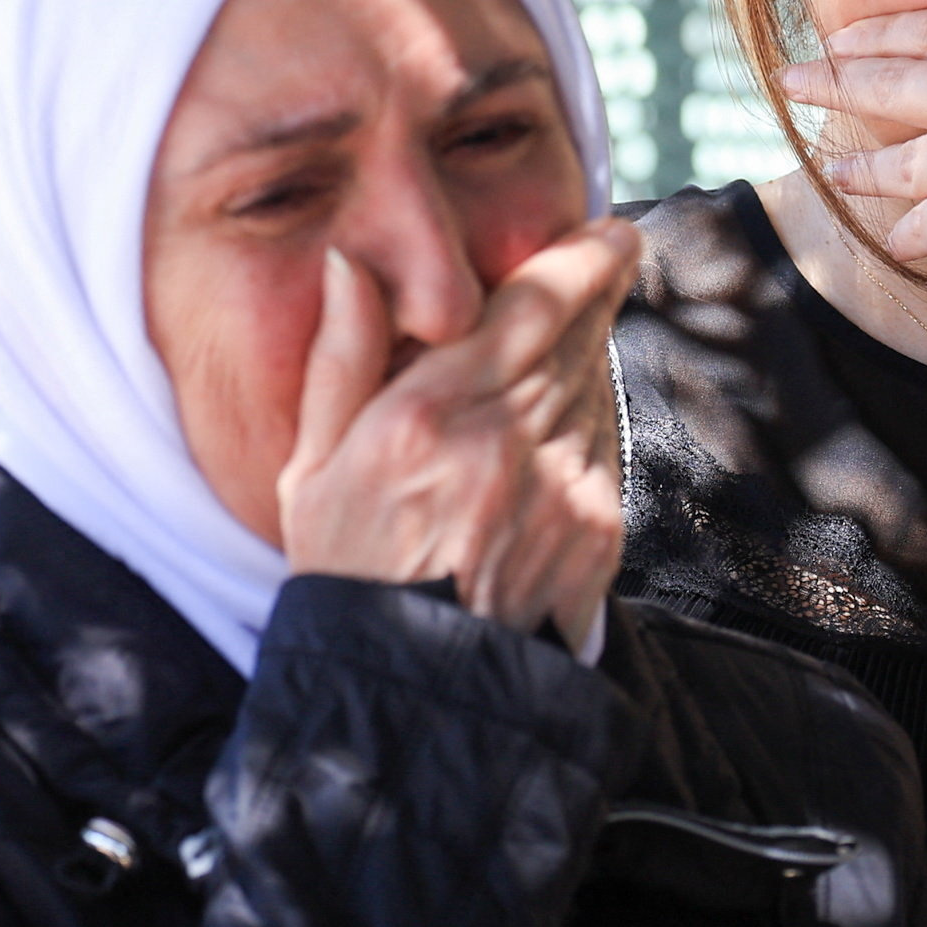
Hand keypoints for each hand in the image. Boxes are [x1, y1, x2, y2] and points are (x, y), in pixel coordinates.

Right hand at [274, 219, 639, 654]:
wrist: (408, 696)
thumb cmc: (344, 575)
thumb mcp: (312, 468)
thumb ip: (342, 357)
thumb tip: (349, 262)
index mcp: (428, 416)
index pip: (530, 307)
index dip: (578, 260)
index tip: (605, 231)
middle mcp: (505, 442)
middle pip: (579, 334)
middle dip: (600, 286)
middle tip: (613, 250)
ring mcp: (562, 488)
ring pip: (596, 386)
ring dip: (592, 354)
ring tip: (577, 335)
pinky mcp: (598, 531)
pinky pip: (604, 446)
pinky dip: (590, 422)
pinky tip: (560, 425)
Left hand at [782, 4, 926, 360]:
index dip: (882, 35)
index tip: (845, 41)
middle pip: (889, 75)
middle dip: (830, 76)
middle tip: (790, 77)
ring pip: (888, 157)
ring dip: (856, 167)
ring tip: (832, 170)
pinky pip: (910, 224)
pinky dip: (908, 237)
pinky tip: (905, 243)